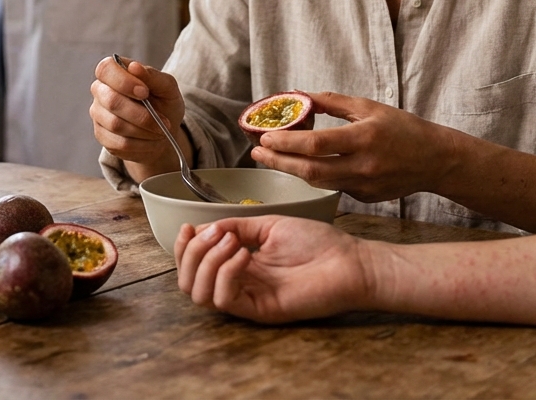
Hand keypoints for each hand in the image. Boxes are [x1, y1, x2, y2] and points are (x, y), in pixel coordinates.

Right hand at [89, 56, 186, 177]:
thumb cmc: (164, 104)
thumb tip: (134, 67)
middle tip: (162, 120)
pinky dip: (141, 144)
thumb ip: (153, 76)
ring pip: (115, 124)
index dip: (123, 81)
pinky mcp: (102, 136)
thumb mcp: (167, 88)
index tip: (144, 92)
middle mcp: (101, 91)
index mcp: (114, 72)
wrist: (163, 132)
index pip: (105, 69)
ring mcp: (98, 114)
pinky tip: (151, 140)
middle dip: (141, 114)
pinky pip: (118, 143)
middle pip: (111, 101)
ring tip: (160, 131)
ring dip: (144, 130)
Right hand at [175, 215, 371, 323]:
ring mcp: (248, 299)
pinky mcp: (260, 309)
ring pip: (199, 294)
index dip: (184, 246)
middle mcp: (239, 284)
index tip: (190, 225)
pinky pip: (225, 298)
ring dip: (206, 261)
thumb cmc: (319, 244)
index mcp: (239, 266)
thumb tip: (204, 226)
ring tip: (231, 242)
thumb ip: (237, 226)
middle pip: (188, 282)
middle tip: (213, 233)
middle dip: (190, 253)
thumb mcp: (269, 225)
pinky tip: (245, 254)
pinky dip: (226, 272)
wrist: (350, 261)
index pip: (194, 266)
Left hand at [250, 90, 452, 202]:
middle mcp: (363, 165)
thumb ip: (334, 103)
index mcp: (364, 138)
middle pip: (310, 170)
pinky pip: (334, 187)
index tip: (265, 137)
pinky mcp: (365, 198)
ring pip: (318, 182)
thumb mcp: (370, 107)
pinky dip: (316, 177)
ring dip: (292, 171)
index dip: (287, 142)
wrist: (435, 160)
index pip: (316, 144)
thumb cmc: (404, 129)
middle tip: (257, 153)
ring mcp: (364, 185)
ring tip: (272, 159)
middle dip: (279, 162)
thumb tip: (302, 96)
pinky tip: (304, 167)